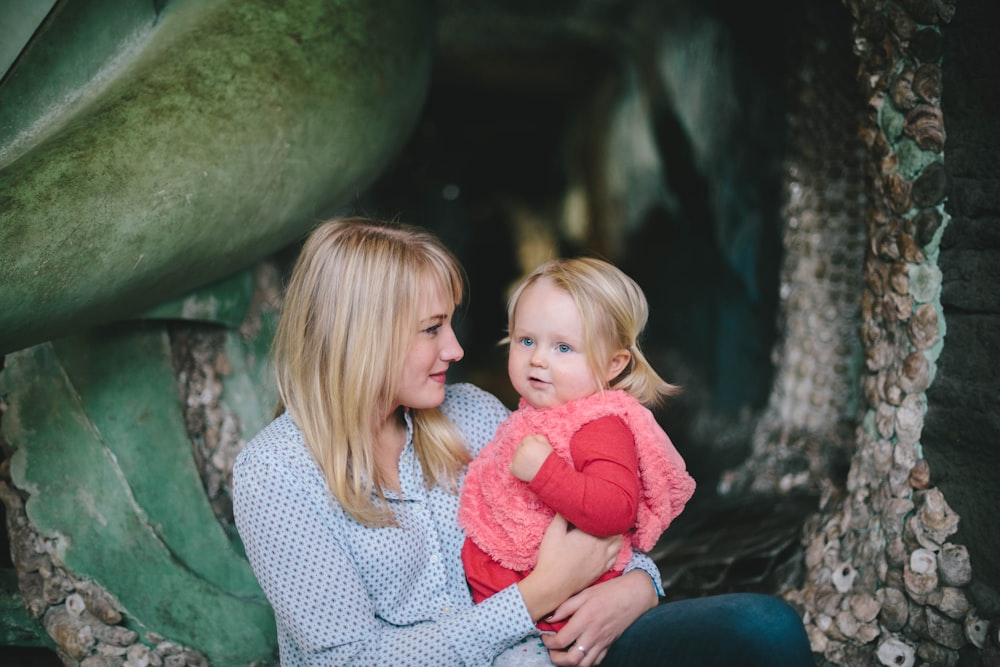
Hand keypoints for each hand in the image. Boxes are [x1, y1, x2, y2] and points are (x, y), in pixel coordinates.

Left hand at [510, 433, 552, 481]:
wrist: (547, 475)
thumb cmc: (548, 460)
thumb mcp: (547, 445)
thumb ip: (538, 437)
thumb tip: (532, 435)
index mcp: (529, 443)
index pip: (526, 438)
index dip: (531, 443)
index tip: (536, 449)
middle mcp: (520, 450)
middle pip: (520, 446)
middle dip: (525, 449)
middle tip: (533, 457)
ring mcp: (516, 460)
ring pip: (516, 454)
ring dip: (520, 457)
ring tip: (530, 463)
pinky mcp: (513, 468)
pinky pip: (512, 464)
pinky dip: (516, 466)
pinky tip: (524, 468)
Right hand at [517, 516, 620, 621]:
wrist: (553, 585)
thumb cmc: (551, 557)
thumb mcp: (553, 531)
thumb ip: (562, 516)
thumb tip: (569, 504)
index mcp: (591, 535)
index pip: (606, 519)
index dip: (605, 511)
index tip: (600, 506)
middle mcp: (602, 547)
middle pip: (616, 531)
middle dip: (612, 522)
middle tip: (606, 516)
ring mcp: (603, 560)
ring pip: (618, 544)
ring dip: (616, 536)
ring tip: (608, 530)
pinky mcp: (601, 570)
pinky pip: (615, 557)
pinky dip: (614, 550)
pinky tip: (608, 548)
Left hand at [541, 570, 657, 665]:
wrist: (634, 595)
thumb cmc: (609, 591)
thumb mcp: (584, 593)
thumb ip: (564, 607)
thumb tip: (548, 618)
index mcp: (584, 620)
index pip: (561, 641)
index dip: (548, 642)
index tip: (545, 636)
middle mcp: (593, 635)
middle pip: (571, 660)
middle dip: (556, 659)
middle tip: (551, 650)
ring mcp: (602, 642)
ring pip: (584, 665)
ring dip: (570, 663)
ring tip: (563, 654)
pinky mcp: (609, 645)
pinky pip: (596, 661)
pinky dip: (584, 662)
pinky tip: (579, 652)